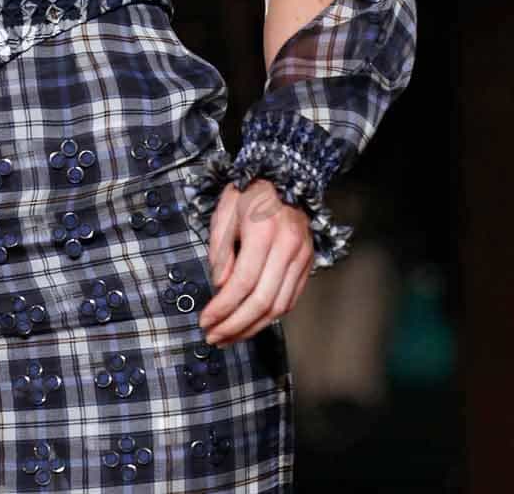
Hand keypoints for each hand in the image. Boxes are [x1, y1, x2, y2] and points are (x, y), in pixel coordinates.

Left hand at [197, 177, 313, 345]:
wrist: (286, 174)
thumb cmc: (249, 192)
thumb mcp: (225, 212)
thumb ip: (221, 250)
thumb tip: (220, 287)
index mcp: (264, 232)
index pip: (243, 283)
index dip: (223, 308)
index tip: (205, 321)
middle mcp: (287, 248)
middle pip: (263, 302)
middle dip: (236, 326)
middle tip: (214, 338)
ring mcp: (302, 257)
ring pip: (280, 307)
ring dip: (253, 328)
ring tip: (230, 337)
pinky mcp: (308, 264)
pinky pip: (291, 299)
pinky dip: (271, 317)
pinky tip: (252, 323)